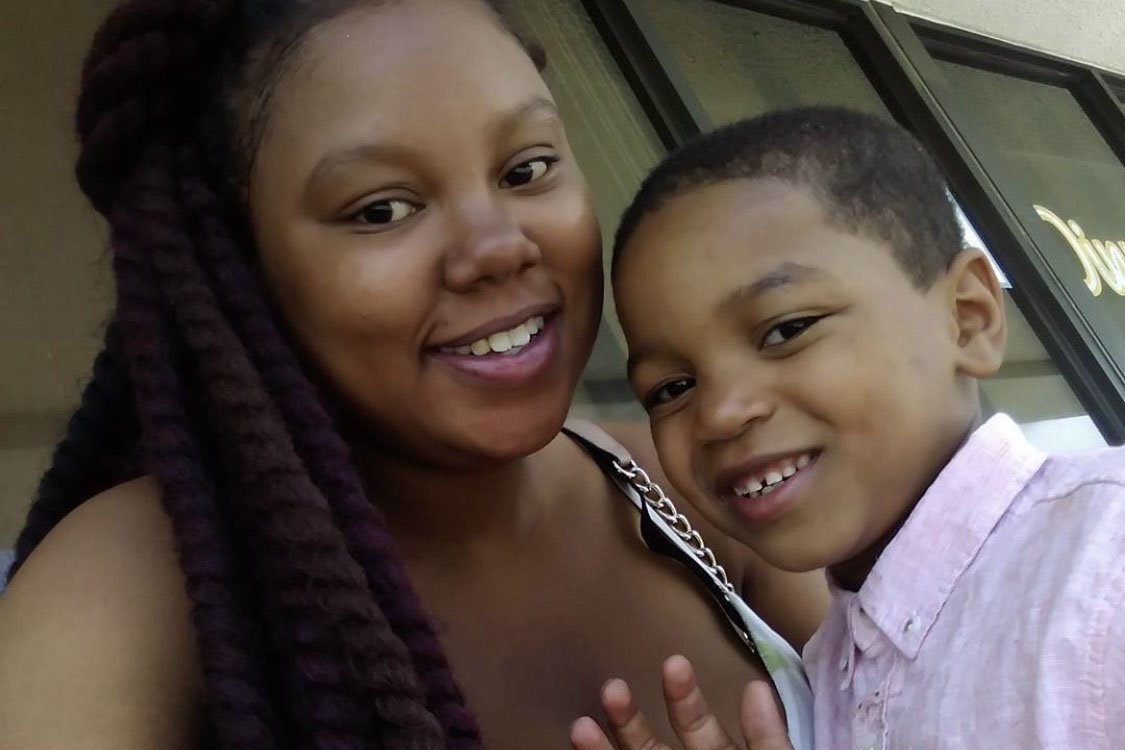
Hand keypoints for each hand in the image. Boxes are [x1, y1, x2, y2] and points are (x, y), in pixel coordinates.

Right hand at [570, 655, 792, 749]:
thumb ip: (768, 740)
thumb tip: (755, 688)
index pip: (699, 729)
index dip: (685, 699)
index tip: (673, 663)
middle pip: (651, 747)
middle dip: (628, 720)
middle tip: (612, 687)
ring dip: (607, 747)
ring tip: (580, 727)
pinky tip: (580, 740)